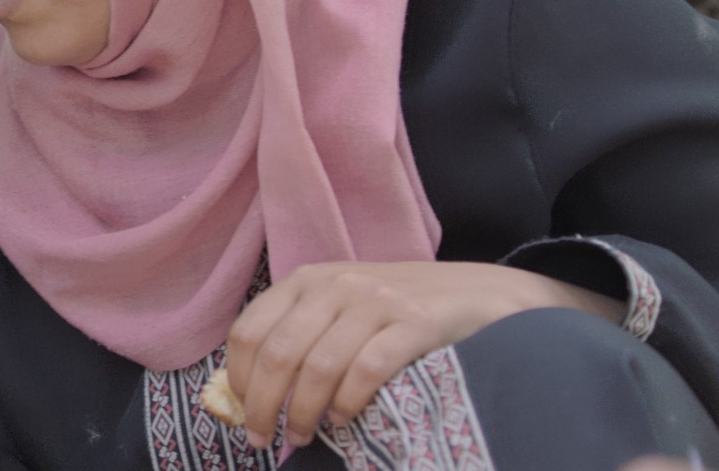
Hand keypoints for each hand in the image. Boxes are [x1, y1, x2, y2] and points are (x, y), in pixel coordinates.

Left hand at [225, 261, 622, 449]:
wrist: (480, 293)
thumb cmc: (399, 311)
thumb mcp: (341, 308)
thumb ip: (301, 335)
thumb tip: (252, 391)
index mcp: (307, 280)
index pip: (250, 331)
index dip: (239, 378)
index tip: (242, 413)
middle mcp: (335, 285)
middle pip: (278, 353)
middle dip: (264, 405)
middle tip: (265, 438)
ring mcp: (376, 301)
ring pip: (318, 366)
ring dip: (302, 412)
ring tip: (302, 436)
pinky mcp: (414, 322)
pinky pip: (366, 369)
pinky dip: (347, 401)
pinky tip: (342, 419)